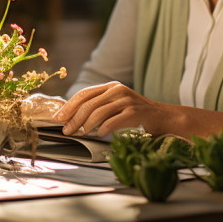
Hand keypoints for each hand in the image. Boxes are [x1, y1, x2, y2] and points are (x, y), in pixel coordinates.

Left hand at [52, 82, 181, 137]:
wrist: (164, 118)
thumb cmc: (137, 115)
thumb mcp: (116, 106)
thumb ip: (99, 107)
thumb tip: (73, 118)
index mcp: (111, 87)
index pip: (84, 94)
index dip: (69, 106)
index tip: (58, 118)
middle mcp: (118, 90)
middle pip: (89, 104)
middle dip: (74, 118)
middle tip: (66, 131)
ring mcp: (128, 100)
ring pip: (99, 112)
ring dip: (86, 125)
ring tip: (81, 134)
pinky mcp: (136, 112)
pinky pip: (114, 121)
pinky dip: (103, 129)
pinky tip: (99, 134)